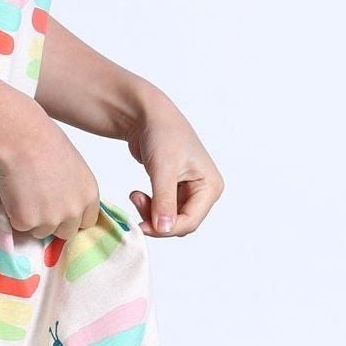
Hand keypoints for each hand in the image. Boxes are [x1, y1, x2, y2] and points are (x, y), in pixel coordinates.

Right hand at [0, 107, 102, 241]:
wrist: (21, 139)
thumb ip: (73, 189)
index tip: (59, 209)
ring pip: (41, 231)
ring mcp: (51, 219)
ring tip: (23, 193)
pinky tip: (12, 192)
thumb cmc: (44, 141)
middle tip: (37, 202)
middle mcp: (74, 211)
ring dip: (31, 219)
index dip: (71, 217)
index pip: (87, 221)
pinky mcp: (27, 221)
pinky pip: (19, 225)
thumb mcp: (72, 167)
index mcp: (89, 195)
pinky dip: (13, 214)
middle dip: (52, 222)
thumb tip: (61, 201)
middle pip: (66, 232)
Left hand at [127, 93, 222, 236]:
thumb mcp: (163, 169)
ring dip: (151, 213)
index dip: (167, 228)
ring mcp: (190, 191)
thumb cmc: (161, 134)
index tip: (142, 225)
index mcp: (210, 186)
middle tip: (136, 204)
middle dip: (158, 220)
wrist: (147, 116)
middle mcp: (204, 190)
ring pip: (171, 219)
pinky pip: (163, 211)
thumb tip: (164, 229)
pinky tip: (137, 194)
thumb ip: (164, 201)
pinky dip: (149, 207)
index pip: (191, 221)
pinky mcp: (175, 190)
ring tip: (135, 195)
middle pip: (182, 223)